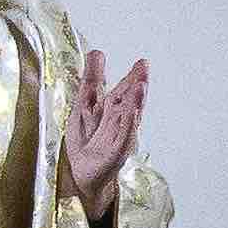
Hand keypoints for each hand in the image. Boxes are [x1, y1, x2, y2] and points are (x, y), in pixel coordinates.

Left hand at [66, 49, 149, 209]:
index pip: (122, 91)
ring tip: (141, 87)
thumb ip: (91, 81)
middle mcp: (118, 123)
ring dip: (135, 103)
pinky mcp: (115, 154)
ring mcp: (118, 138)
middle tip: (145, 68)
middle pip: (129, 102)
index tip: (142, 62)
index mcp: (111, 111)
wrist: (82, 175)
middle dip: (137, 85)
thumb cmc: (86, 141)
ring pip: (128, 118)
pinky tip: (132, 114)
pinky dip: (128, 126)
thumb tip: (97, 52)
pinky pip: (123, 138)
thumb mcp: (83, 106)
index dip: (132, 77)